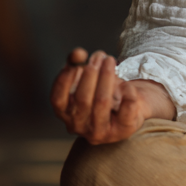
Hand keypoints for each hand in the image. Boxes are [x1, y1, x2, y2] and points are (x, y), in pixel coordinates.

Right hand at [50, 48, 175, 143]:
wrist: (128, 108)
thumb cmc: (100, 91)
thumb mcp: (86, 77)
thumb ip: (76, 64)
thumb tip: (77, 54)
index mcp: (65, 114)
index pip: (58, 99)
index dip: (65, 77)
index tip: (78, 58)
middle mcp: (79, 126)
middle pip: (82, 99)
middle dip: (91, 73)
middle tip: (99, 56)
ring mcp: (101, 132)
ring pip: (102, 102)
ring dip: (107, 77)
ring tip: (110, 60)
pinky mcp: (123, 130)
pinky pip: (126, 108)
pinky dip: (128, 92)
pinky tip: (127, 83)